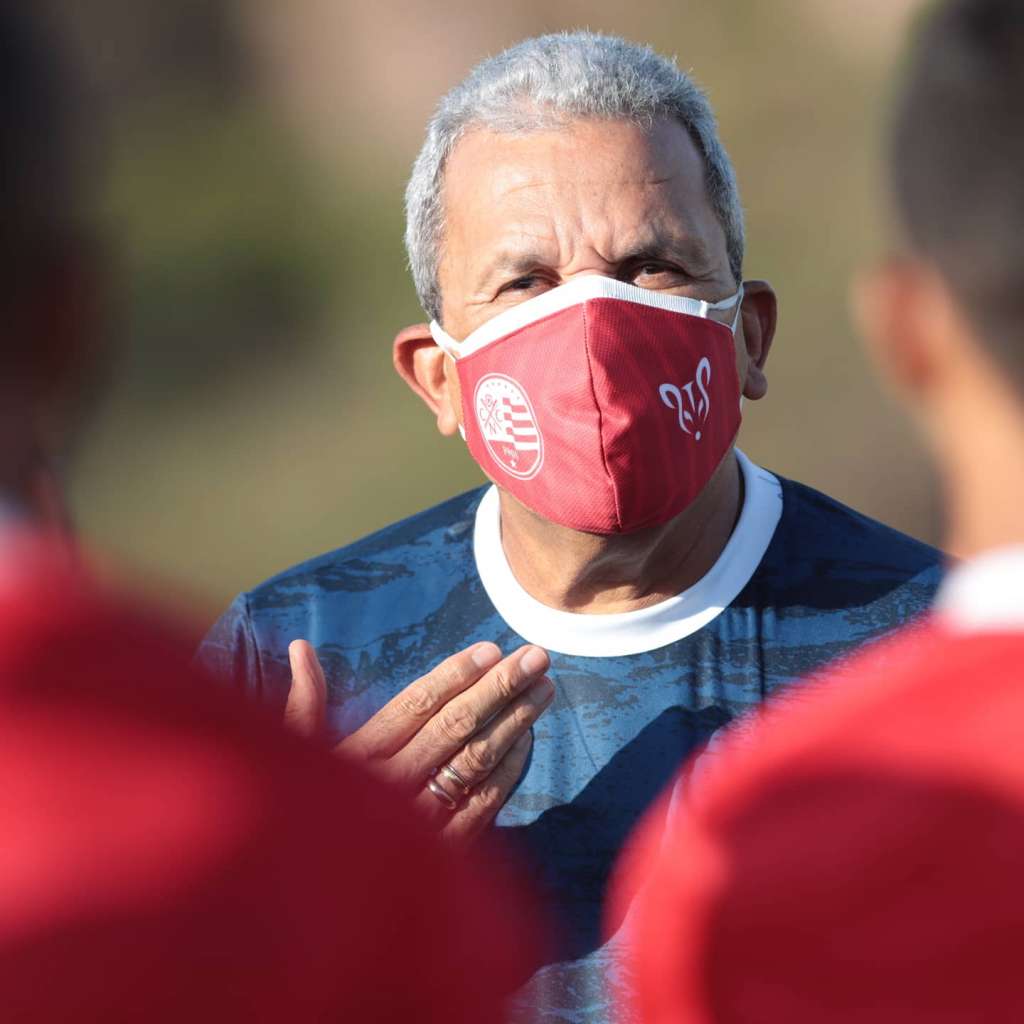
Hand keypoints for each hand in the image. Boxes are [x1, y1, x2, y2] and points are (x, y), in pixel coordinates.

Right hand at [285, 639, 553, 844]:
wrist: (312, 903)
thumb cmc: (299, 817)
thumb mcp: (293, 758)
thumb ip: (304, 702)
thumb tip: (298, 645)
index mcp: (356, 756)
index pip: (415, 705)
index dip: (455, 675)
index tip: (491, 649)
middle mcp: (390, 784)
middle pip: (454, 726)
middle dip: (500, 687)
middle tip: (537, 657)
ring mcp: (419, 819)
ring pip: (476, 760)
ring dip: (514, 721)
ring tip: (544, 689)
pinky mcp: (441, 851)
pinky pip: (484, 803)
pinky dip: (509, 769)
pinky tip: (528, 739)